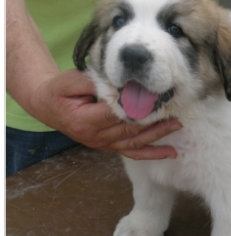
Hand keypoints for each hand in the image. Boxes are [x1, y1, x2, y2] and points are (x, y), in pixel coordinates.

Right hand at [31, 69, 181, 159]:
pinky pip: (133, 152)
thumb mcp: (71, 81)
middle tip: (174, 111)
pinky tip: (171, 153)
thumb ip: (94, 82)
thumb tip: (119, 81)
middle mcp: (96, 137)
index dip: (136, 106)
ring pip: (135, 143)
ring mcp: (103, 145)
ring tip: (177, 125)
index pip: (116, 114)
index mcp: (85, 120)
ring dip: (158, 135)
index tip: (156, 96)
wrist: (48, 106)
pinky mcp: (109, 146)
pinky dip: (152, 153)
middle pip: (130, 129)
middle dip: (153, 121)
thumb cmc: (60, 91)